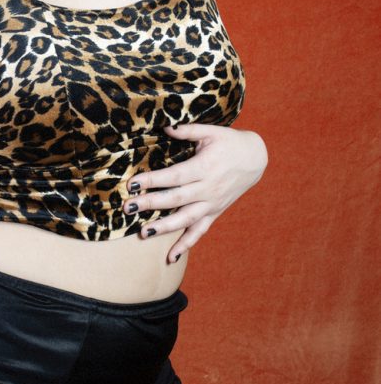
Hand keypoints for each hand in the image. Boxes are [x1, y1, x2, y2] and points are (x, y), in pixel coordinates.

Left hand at [125, 123, 267, 263]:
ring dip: (165, 228)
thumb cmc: (229, 143)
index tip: (132, 184)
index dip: (153, 181)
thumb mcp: (211, 131)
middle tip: (128, 208)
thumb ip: (187, 130)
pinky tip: (171, 257)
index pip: (174, 176)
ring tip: (144, 233)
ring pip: (186, 219)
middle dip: (151, 204)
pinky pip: (200, 231)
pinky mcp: (215, 212)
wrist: (255, 159)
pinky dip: (186, 244)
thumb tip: (165, 126)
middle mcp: (208, 189)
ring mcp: (212, 203)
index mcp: (204, 167)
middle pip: (176, 199)